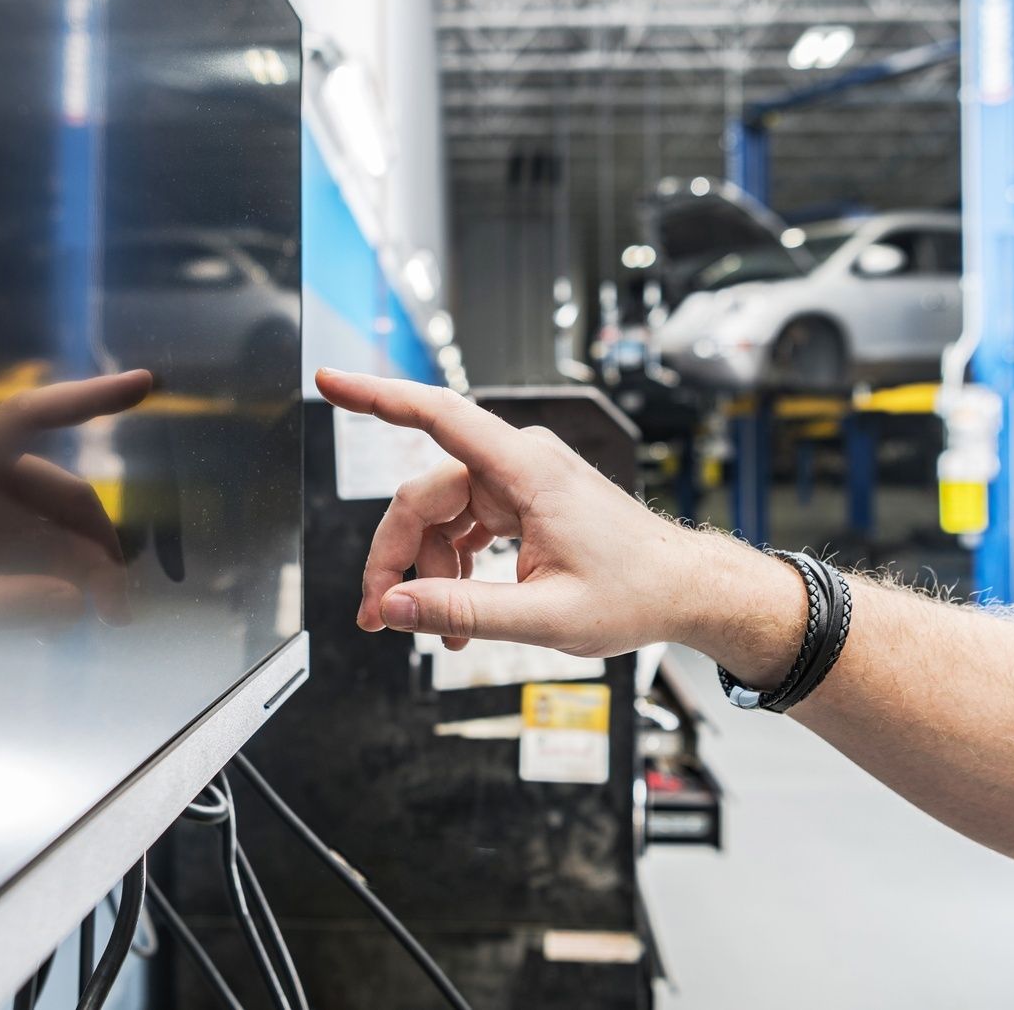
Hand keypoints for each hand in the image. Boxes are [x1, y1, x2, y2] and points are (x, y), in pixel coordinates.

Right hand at [316, 368, 791, 662]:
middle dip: (396, 560)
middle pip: (422, 498)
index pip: (437, 415)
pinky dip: (452, 570)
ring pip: (439, 518)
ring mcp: (519, 481)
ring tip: (433, 632)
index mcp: (525, 470)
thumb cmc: (635, 594)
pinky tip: (455, 618)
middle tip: (381, 618)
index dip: (376, 397)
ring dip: (426, 574)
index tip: (329, 381)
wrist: (684, 590)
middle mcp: (517, 463)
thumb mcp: (544, 618)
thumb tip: (395, 606)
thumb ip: (462, 611)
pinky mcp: (521, 501)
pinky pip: (463, 528)